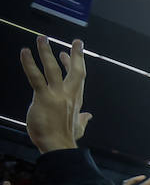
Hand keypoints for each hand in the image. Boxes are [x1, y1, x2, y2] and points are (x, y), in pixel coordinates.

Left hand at [20, 36, 91, 153]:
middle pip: (75, 71)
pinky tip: (25, 53)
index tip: (67, 53)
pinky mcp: (43, 98)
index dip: (72, 64)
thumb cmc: (65, 138)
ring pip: (52, 69)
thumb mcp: (77, 127)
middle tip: (76, 41)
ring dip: (46, 52)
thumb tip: (89, 115)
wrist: (58, 146)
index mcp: (76, 100)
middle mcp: (69, 95)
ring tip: (41, 38)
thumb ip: (83, 120)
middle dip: (76, 54)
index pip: (77, 78)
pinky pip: (36, 78)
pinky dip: (29, 64)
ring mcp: (57, 95)